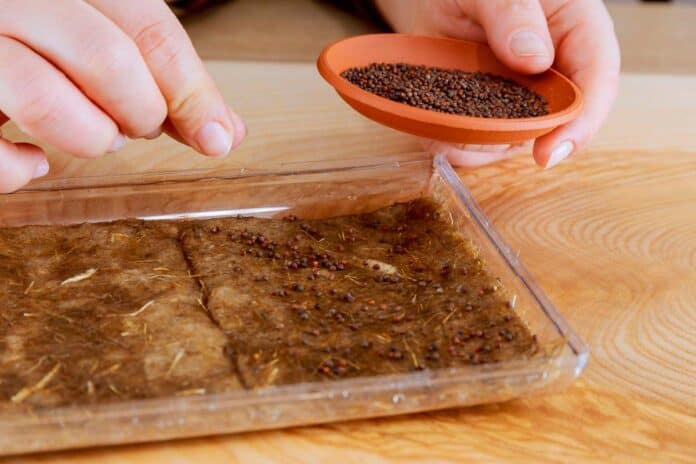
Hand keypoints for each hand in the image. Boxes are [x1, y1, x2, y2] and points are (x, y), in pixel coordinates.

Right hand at [0, 0, 245, 191]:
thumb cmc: (26, 43)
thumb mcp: (89, 39)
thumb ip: (153, 75)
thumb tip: (226, 130)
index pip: (147, 26)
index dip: (191, 89)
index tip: (217, 138)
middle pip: (107, 59)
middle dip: (142, 113)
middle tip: (138, 128)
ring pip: (46, 98)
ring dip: (90, 137)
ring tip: (94, 139)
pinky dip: (19, 170)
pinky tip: (33, 164)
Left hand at [375, 0, 619, 167]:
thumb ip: (513, 11)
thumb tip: (534, 59)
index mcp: (577, 31)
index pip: (596, 81)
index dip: (580, 123)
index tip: (549, 153)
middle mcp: (554, 73)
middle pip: (552, 125)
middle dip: (513, 141)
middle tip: (471, 137)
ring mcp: (521, 98)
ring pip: (510, 142)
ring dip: (478, 145)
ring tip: (442, 129)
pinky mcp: (489, 113)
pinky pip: (477, 142)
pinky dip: (454, 143)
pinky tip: (433, 131)